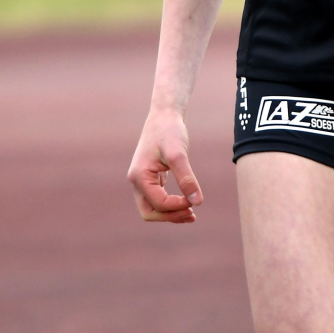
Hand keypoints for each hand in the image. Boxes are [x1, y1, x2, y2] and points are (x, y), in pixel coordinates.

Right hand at [127, 108, 202, 223]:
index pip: (158, 203)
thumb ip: (187, 179)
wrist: (164, 116)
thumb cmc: (169, 131)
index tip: (194, 200)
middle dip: (170, 216)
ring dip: (171, 214)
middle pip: (150, 212)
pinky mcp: (151, 179)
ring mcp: (142, 181)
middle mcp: (137, 181)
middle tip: (192, 214)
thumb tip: (197, 202)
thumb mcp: (179, 155)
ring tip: (192, 215)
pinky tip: (188, 206)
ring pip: (153, 208)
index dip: (177, 206)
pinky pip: (158, 199)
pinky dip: (171, 206)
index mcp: (139, 176)